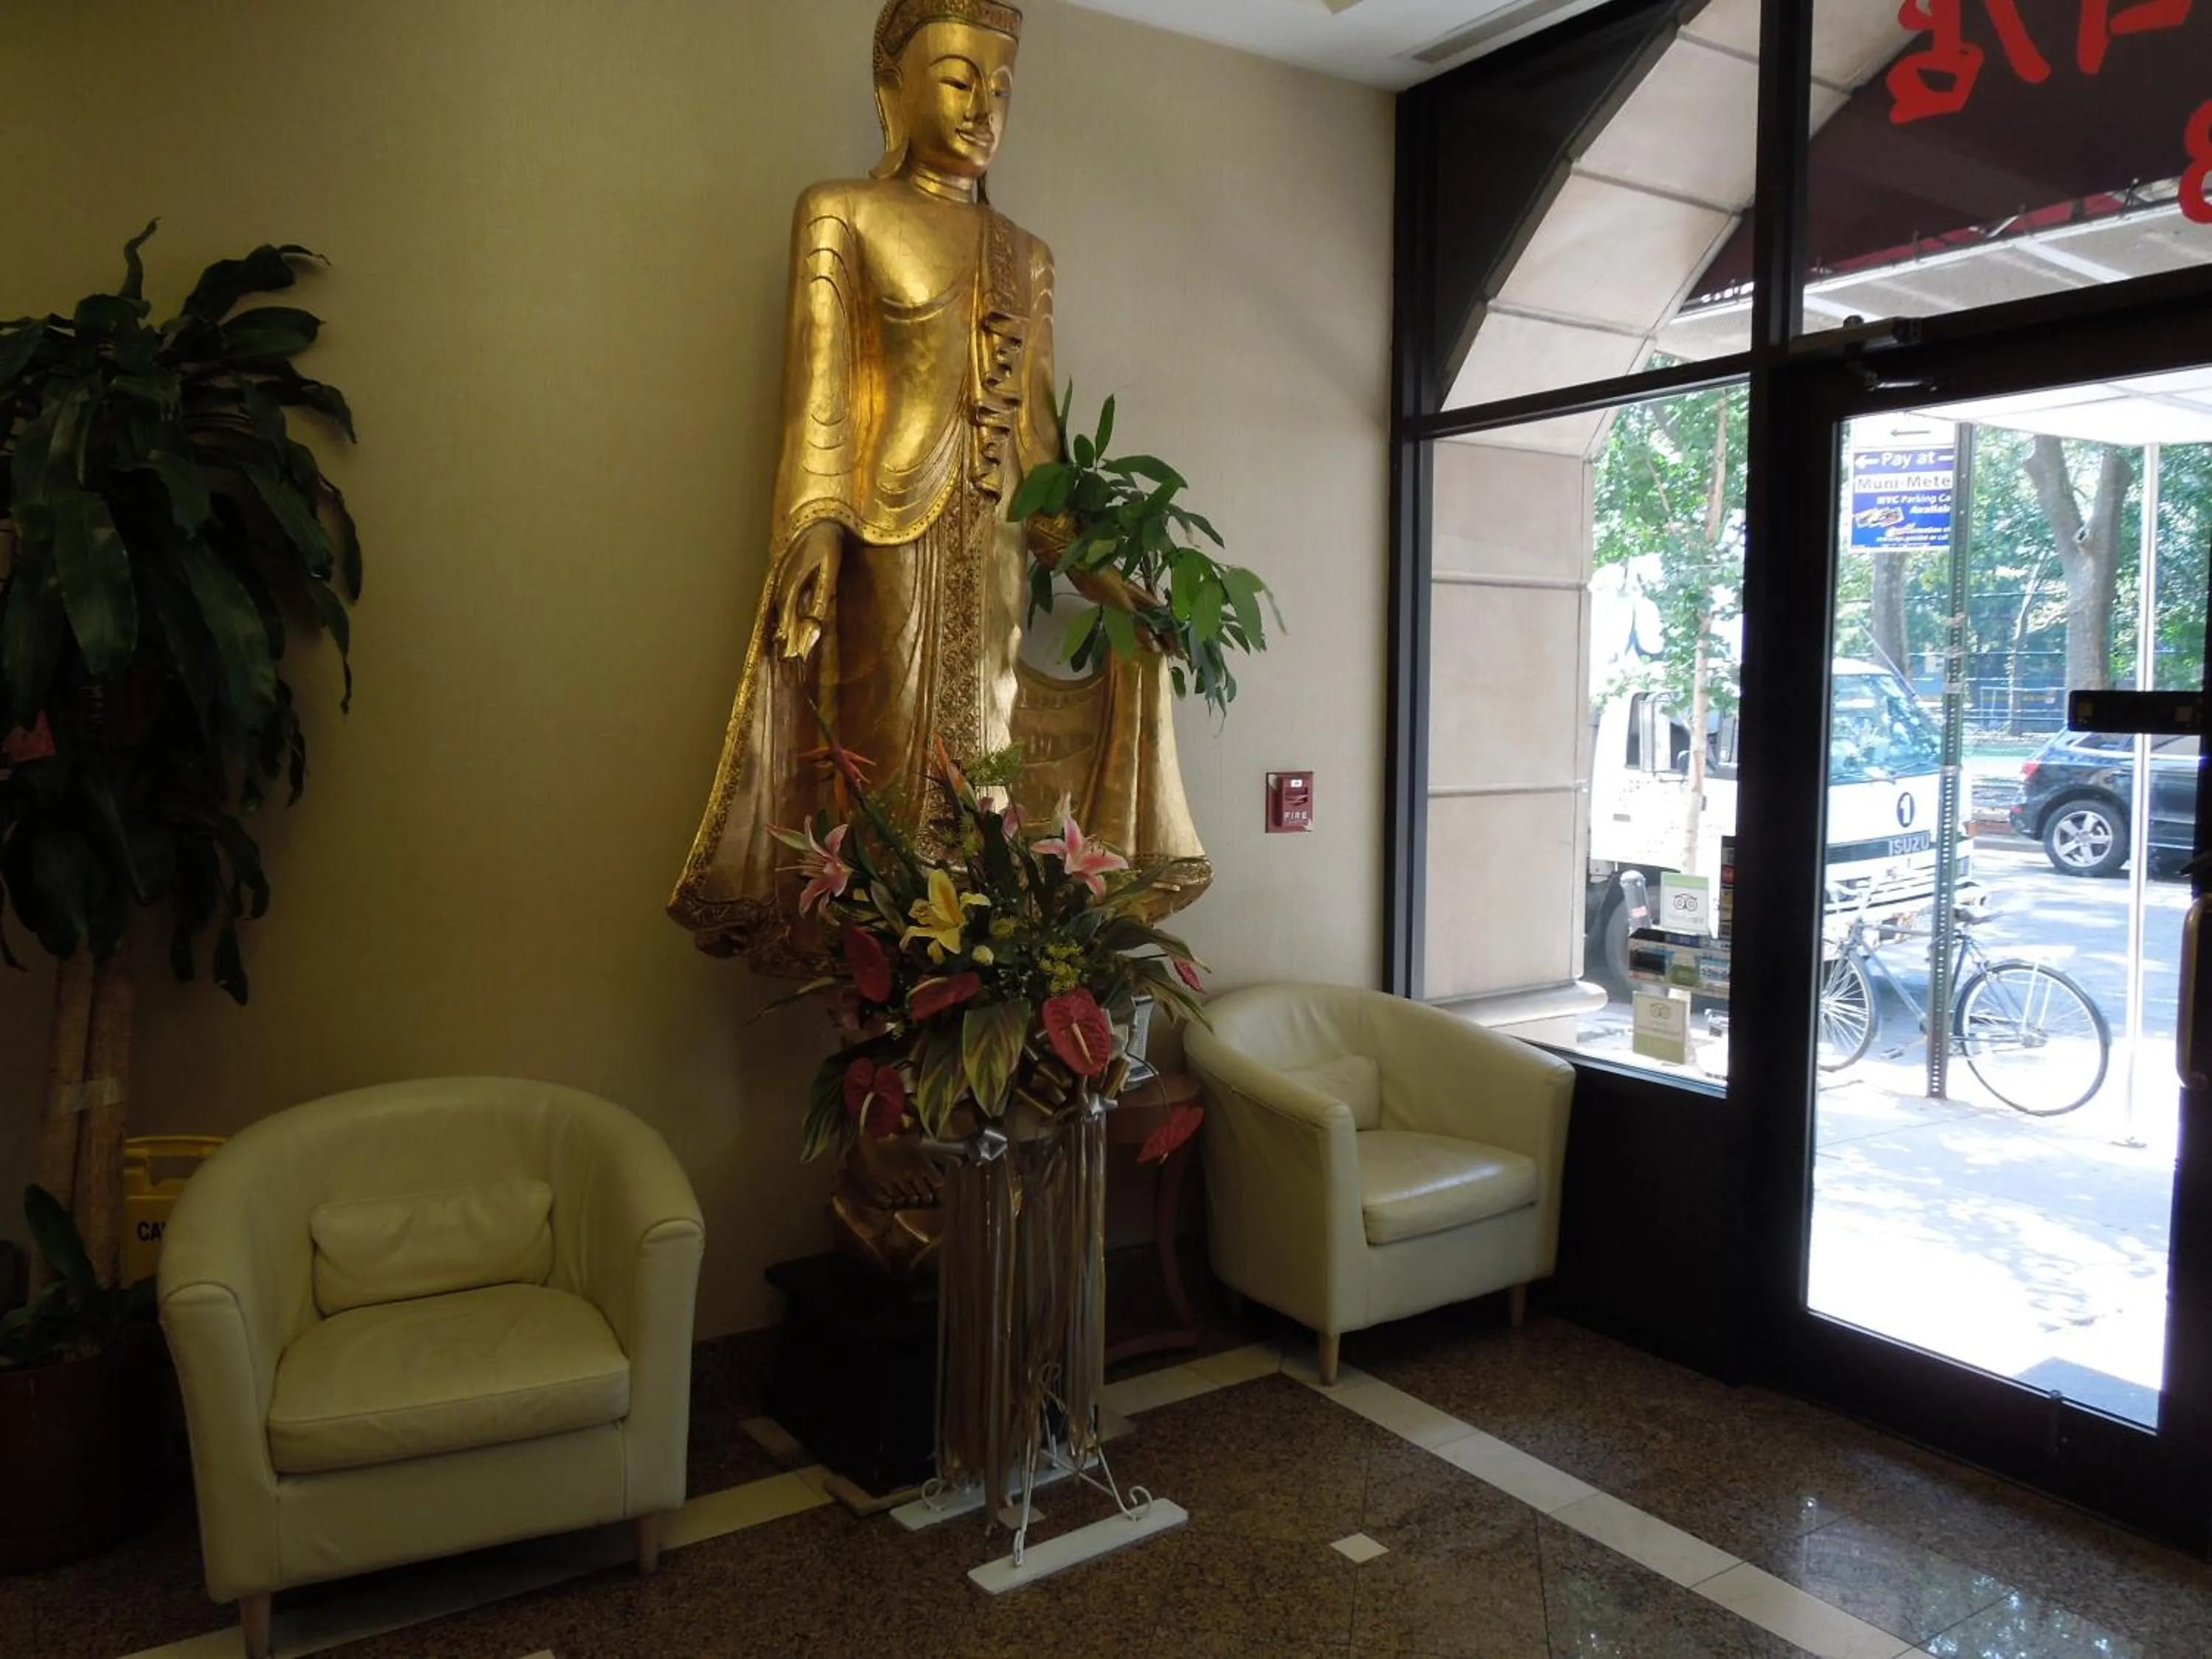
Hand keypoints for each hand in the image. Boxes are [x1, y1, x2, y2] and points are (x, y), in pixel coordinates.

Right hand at [775, 522, 841, 660]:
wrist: (819, 520)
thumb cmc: (827, 544)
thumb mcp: (829, 569)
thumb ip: (821, 595)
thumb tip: (815, 621)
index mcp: (793, 577)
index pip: (787, 610)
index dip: (786, 629)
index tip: (785, 648)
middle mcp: (783, 577)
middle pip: (780, 611)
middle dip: (782, 632)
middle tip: (785, 655)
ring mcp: (782, 574)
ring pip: (779, 605)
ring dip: (780, 624)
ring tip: (782, 644)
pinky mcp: (785, 573)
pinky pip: (781, 597)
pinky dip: (781, 612)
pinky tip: (783, 622)